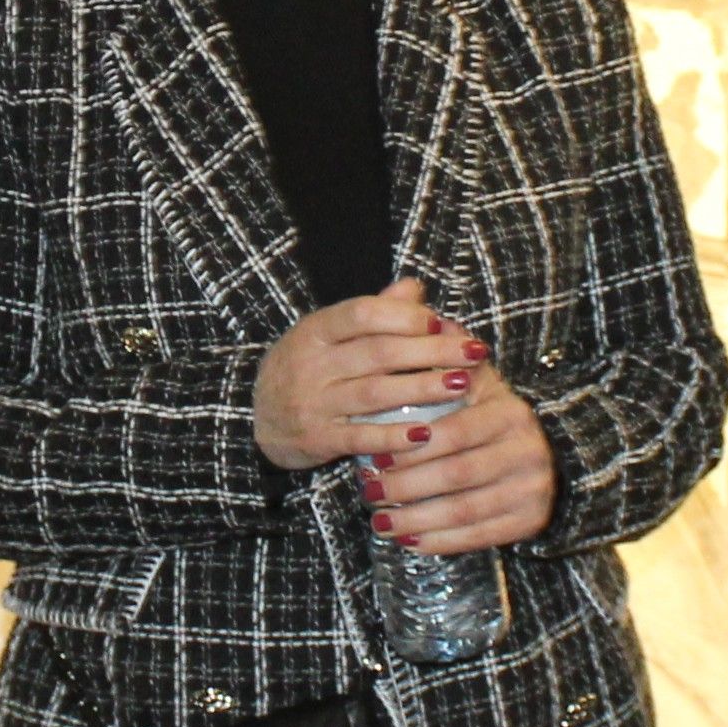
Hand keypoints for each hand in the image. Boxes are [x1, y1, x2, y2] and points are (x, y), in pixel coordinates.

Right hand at [252, 274, 480, 472]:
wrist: (254, 417)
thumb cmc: (308, 368)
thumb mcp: (328, 333)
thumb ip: (374, 311)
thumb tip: (417, 287)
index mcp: (316, 330)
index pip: (362, 314)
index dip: (405, 316)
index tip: (442, 324)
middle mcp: (311, 364)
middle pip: (379, 353)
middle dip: (432, 352)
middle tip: (473, 352)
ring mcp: (313, 403)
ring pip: (375, 393)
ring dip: (423, 389)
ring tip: (462, 384)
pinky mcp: (318, 439)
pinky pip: (362, 437)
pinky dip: (396, 437)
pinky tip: (428, 434)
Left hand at [359, 364, 555, 556]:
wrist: (546, 453)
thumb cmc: (489, 417)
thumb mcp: (475, 382)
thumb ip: (444, 352)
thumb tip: (412, 302)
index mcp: (510, 411)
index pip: (454, 432)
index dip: (409, 448)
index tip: (371, 457)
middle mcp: (528, 449)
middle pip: (456, 474)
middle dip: (406, 486)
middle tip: (368, 493)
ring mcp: (534, 487)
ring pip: (465, 510)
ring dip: (415, 520)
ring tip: (379, 522)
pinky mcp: (532, 520)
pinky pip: (479, 536)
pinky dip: (439, 541)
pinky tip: (408, 541)